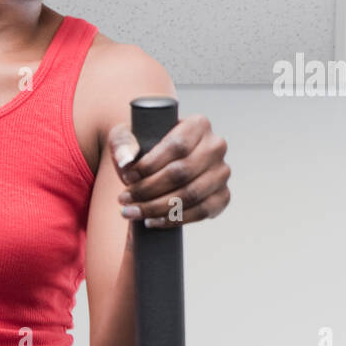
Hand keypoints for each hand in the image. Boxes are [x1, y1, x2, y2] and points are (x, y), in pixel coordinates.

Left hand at [111, 114, 230, 227]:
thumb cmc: (143, 147)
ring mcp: (222, 172)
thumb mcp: (127, 137)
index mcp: (199, 124)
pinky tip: (153, 221)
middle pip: (182, 172)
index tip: (127, 177)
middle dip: (149, 190)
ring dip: (157, 208)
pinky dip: (175, 219)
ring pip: (191, 194)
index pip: (176, 146)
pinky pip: (202, 212)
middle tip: (124, 199)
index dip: (150, 165)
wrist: (160, 166)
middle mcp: (216, 146)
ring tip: (132, 212)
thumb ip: (122, 143)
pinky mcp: (223, 196)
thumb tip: (126, 161)